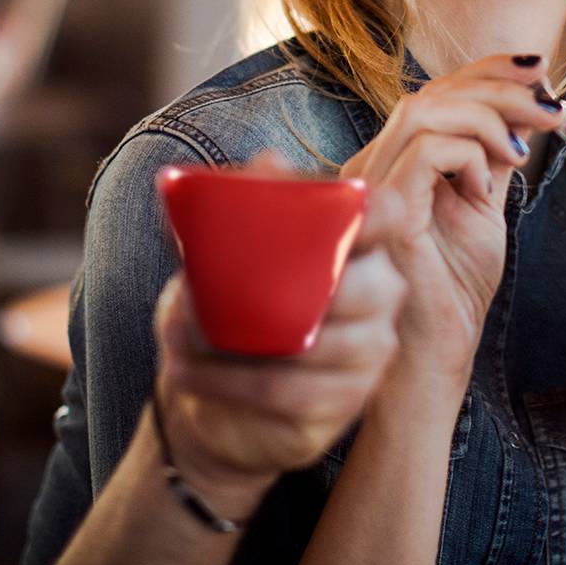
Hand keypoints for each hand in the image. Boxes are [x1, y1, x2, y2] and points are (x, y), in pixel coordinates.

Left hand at [152, 180, 409, 488]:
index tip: (333, 212)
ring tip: (175, 335)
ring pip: (316, 345)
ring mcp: (371, 353)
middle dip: (279, 290)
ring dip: (235, 342)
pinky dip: (230, 382)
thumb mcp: (229, 249)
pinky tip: (185, 371)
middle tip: (200, 290)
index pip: (390, 215)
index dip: (374, 212)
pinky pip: (291, 392)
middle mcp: (382, 295)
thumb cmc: (234, 303)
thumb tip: (269, 161)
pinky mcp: (347, 403)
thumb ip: (251, 203)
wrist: (218, 388)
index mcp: (363, 245)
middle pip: (360, 287)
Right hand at [339, 53, 559, 384]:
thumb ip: (491, 161)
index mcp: (395, 162)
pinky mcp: (383, 211)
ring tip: (524, 150)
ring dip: (488, 117)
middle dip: (500, 89)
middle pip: (431, 93)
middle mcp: (373, 166)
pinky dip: (469, 157)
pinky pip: (424, 151)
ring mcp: (371, 187)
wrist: (433, 358)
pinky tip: (487, 189)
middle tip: (552, 111)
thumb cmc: (451, 294)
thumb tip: (524, 114)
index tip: (540, 71)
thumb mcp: (483, 211)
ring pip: (423, 110)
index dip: (486, 70)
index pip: (434, 92)